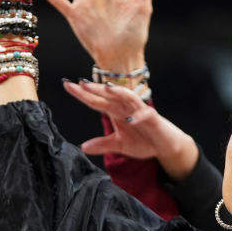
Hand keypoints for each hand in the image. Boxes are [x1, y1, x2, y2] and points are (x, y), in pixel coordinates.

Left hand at [63, 79, 198, 178]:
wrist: (164, 146)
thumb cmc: (143, 140)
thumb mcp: (119, 145)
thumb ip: (102, 144)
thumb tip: (83, 147)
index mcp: (115, 111)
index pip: (95, 101)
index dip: (82, 94)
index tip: (67, 85)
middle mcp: (125, 107)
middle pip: (108, 96)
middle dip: (95, 89)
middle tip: (80, 83)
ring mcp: (139, 111)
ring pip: (127, 98)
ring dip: (118, 93)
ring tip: (107, 88)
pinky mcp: (153, 118)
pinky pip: (146, 115)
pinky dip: (139, 116)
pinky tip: (132, 118)